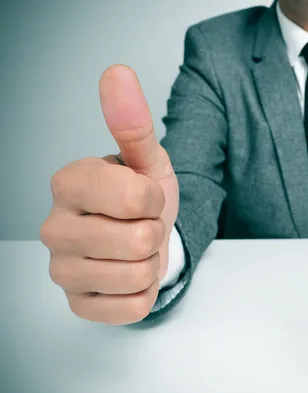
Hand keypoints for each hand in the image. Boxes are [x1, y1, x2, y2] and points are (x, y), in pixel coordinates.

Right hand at [40, 65, 179, 324]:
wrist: (140, 234)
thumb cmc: (140, 196)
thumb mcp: (146, 159)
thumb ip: (132, 122)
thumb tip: (118, 73)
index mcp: (68, 183)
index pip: (136, 198)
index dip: (155, 199)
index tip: (146, 196)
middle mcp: (54, 227)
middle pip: (138, 241)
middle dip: (155, 232)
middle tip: (142, 224)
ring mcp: (62, 269)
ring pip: (138, 275)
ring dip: (151, 262)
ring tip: (136, 247)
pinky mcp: (78, 303)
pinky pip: (132, 307)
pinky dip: (145, 292)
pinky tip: (130, 273)